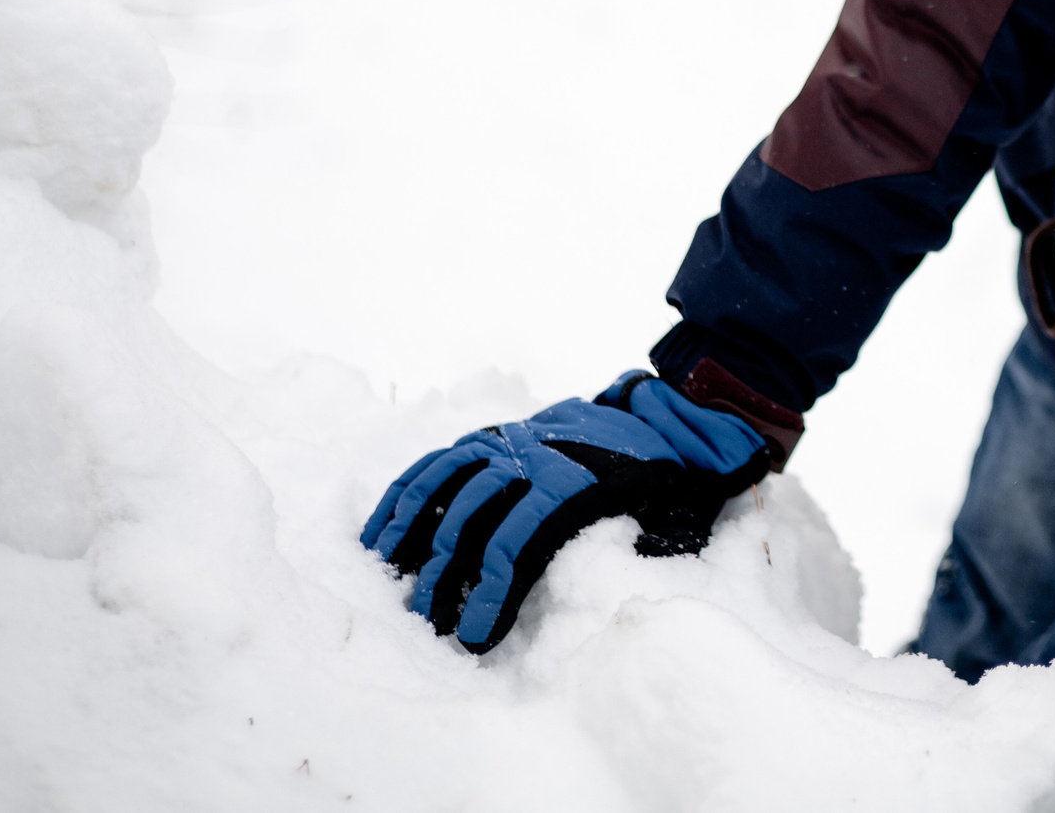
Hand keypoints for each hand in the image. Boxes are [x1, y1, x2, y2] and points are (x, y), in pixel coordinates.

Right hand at [361, 370, 768, 651]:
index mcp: (576, 480)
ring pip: (445, 484)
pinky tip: (379, 536)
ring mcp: (506, 441)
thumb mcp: (675, 509)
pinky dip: (404, 497)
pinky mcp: (489, 438)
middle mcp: (532, 455)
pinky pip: (438, 464)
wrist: (650, 416)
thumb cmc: (660, 478)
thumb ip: (658, 543)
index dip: (493, 592)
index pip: (521, 539)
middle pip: (473, 517)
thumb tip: (634, 574)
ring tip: (391, 584)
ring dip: (412, 535)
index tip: (473, 637)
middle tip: (427, 625)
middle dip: (444, 576)